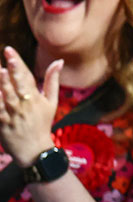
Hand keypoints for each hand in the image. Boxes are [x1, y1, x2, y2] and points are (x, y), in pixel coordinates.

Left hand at [0, 48, 60, 166]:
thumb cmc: (42, 123)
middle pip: (18, 84)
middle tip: (8, 54)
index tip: (9, 50)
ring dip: (3, 83)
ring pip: (7, 96)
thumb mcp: (51, 102)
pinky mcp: (3, 124)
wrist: (35, 150)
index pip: (27, 77)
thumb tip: (58, 61)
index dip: (18, 63)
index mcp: (36, 98)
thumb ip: (52, 81)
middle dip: (13, 69)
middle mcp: (25, 105)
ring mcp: (14, 115)